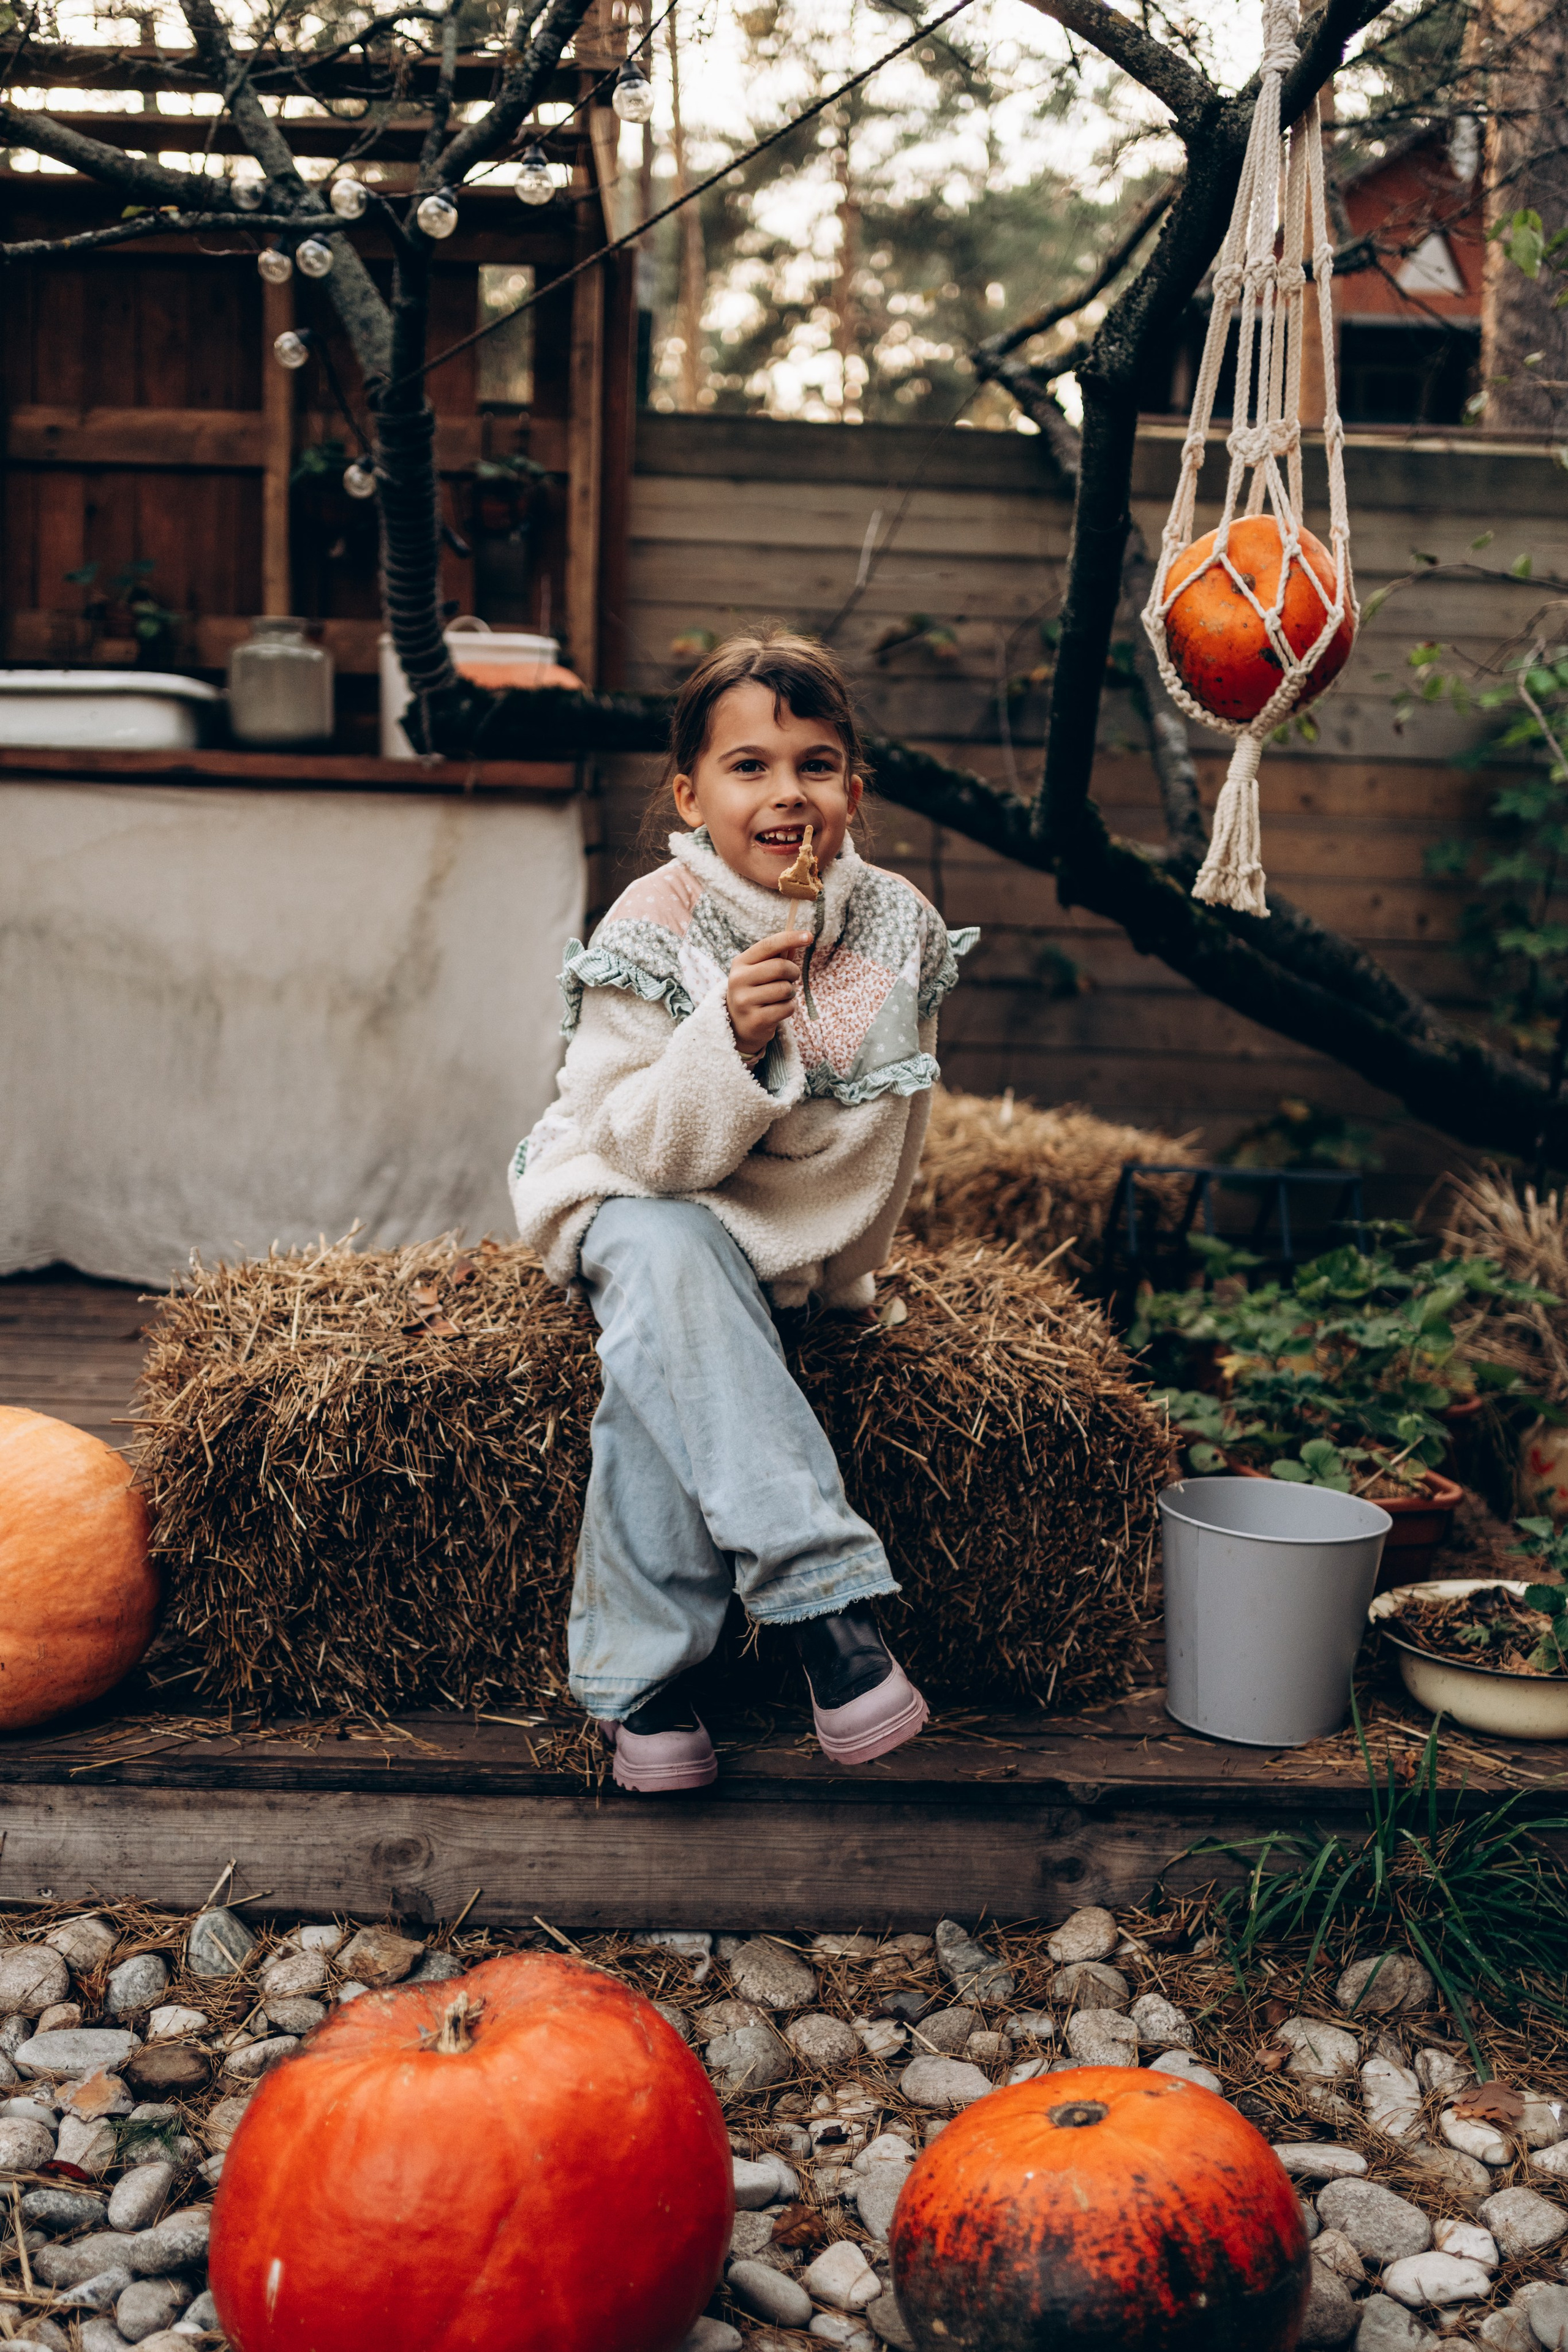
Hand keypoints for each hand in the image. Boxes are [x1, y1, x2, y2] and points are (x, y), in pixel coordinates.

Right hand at [727, 929, 805, 1055]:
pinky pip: (786, 1008)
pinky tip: (778, 1010)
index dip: (790, 938)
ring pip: (785, 989)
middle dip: (793, 972)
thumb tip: (800, 938)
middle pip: (780, 967)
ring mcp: (745, 1001)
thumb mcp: (760, 971)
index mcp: (740, 963)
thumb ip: (778, 956)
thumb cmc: (755, 991)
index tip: (809, 936)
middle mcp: (738, 980)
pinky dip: (789, 1007)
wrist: (737, 1024)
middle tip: (793, 978)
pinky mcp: (755, 1020)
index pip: (768, 945)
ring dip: (790, 992)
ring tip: (781, 996)